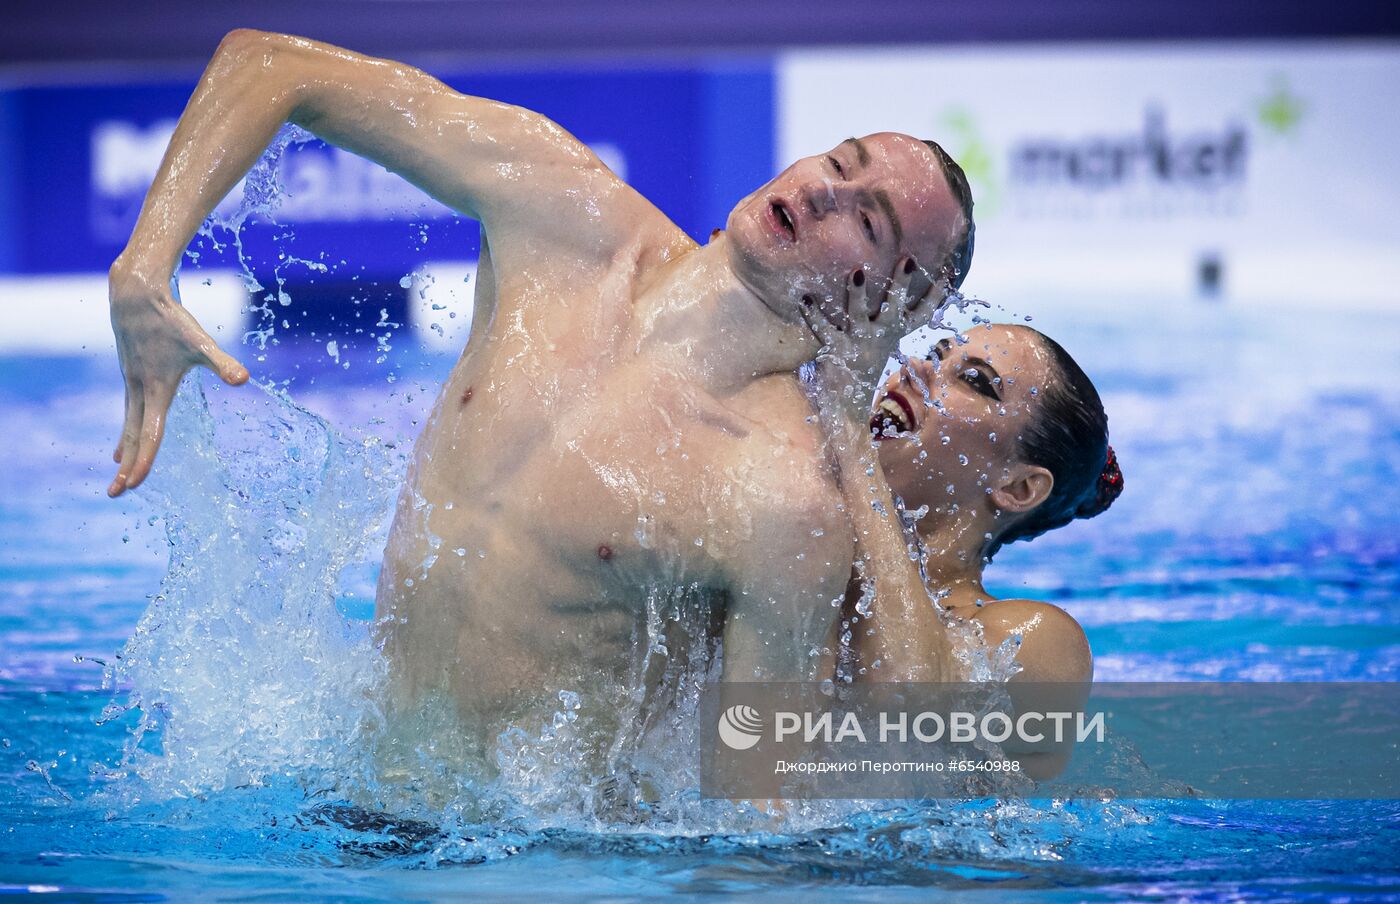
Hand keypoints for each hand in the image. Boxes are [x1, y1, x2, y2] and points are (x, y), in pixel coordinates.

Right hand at [107, 261, 248, 496]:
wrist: (135, 295)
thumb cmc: (170, 320)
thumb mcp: (200, 342)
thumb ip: (221, 362)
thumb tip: (243, 379)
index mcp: (155, 390)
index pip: (149, 433)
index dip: (143, 460)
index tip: (134, 485)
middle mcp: (139, 391)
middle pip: (133, 436)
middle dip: (127, 467)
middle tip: (116, 494)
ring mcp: (133, 384)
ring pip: (128, 424)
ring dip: (125, 451)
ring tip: (120, 473)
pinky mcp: (132, 376)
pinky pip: (128, 411)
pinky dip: (126, 430)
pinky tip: (123, 442)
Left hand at [804, 256, 936, 417]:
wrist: (849, 402)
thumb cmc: (865, 360)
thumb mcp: (884, 339)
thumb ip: (891, 317)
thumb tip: (903, 292)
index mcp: (895, 333)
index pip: (922, 314)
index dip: (935, 296)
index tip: (947, 274)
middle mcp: (881, 335)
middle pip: (895, 306)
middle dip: (901, 284)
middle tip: (907, 260)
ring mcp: (859, 341)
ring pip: (859, 314)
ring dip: (857, 294)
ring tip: (855, 273)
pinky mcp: (836, 348)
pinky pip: (823, 328)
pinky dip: (813, 314)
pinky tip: (805, 299)